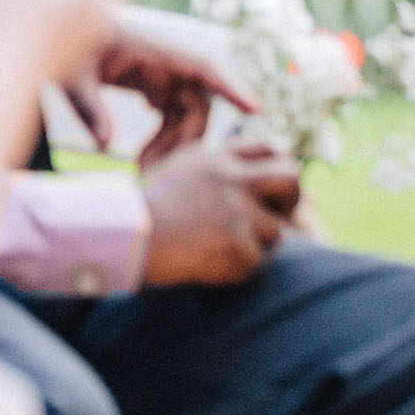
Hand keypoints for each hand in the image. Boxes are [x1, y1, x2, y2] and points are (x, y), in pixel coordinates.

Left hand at [73, 15, 259, 167]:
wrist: (60, 31)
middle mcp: (166, 64)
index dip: (231, 86)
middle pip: (196, 105)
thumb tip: (104, 145)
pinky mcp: (154, 88)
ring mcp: (162, 77)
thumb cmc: (65, 44)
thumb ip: (88, 107)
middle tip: (155, 175)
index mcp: (153, 49)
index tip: (255, 109)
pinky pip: (171, 119)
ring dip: (171, 147)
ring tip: (142, 173)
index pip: (203, 65)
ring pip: (185, 118)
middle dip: (183, 143)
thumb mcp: (71, 74)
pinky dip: (161, 141)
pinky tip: (141, 159)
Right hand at [141, 141, 299, 286]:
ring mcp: (238, 214)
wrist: (124, 240)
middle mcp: (233, 181)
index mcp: (219, 159)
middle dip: (290, 198)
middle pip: (290, 179)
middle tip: (277, 212)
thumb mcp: (180, 169)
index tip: (274, 181)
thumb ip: (217, 162)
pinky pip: (259, 262)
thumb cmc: (149, 209)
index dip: (279, 162)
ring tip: (217, 246)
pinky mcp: (238, 248)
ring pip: (275, 230)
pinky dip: (240, 268)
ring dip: (256, 242)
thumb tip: (257, 156)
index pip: (269, 146)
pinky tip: (211, 264)